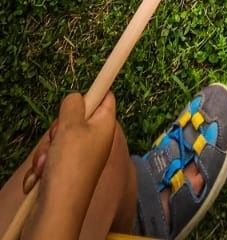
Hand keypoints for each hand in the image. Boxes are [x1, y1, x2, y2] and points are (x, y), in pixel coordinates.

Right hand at [22, 92, 117, 239]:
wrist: (56, 212)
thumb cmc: (69, 168)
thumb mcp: (71, 126)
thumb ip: (73, 105)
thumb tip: (77, 98)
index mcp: (104, 126)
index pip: (106, 99)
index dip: (92, 94)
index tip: (76, 101)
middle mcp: (94, 142)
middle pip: (74, 120)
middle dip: (57, 129)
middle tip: (57, 139)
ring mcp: (78, 159)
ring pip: (57, 141)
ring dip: (46, 152)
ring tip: (47, 166)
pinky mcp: (63, 174)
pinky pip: (49, 161)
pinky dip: (42, 168)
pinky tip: (41, 179)